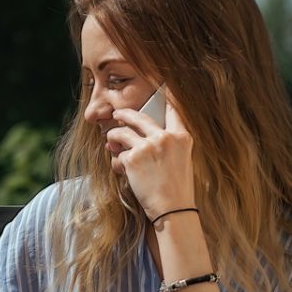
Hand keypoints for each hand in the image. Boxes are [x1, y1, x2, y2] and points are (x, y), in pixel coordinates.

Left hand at [105, 93, 194, 218]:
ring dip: (113, 138)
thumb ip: (165, 143)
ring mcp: (148, 146)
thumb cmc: (177, 188)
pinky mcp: (132, 158)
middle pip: (138, 116)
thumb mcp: (180, 160)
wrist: (173, 210)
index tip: (163, 81)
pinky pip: (117, 154)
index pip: (174, 108)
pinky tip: (121, 171)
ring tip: (111, 143)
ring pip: (121, 133)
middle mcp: (165, 137)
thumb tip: (136, 133)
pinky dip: (117, 162)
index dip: (168, 93)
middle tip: (116, 115)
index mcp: (181, 137)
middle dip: (123, 114)